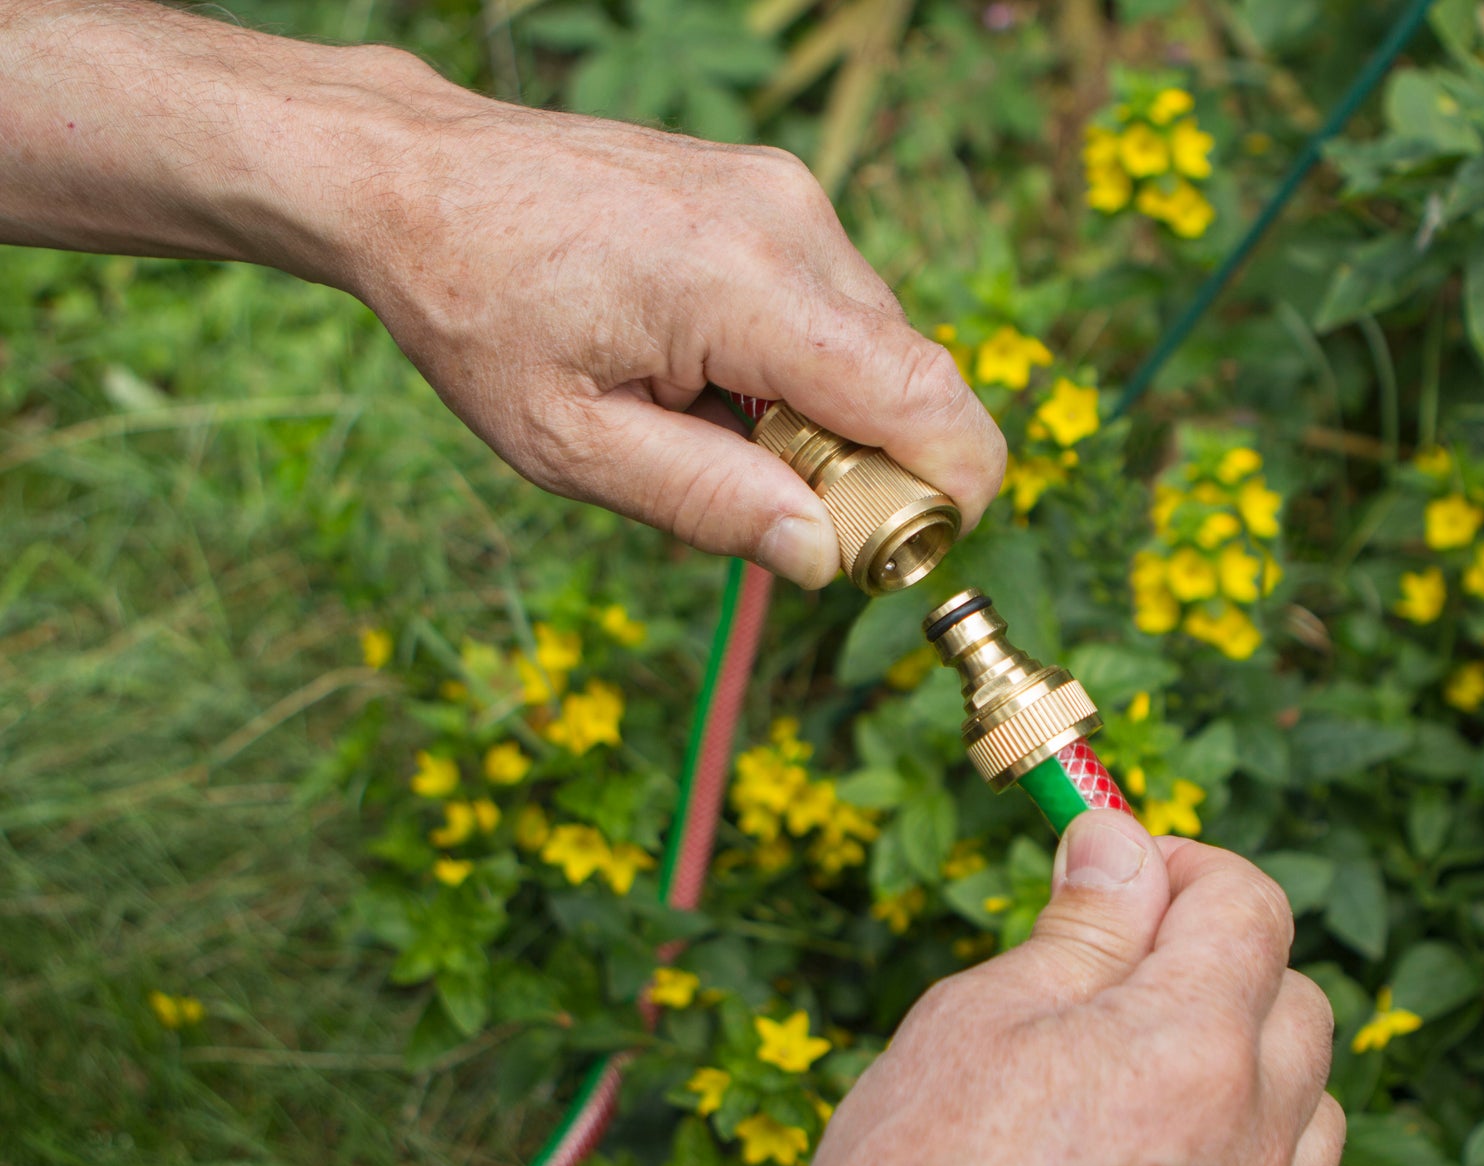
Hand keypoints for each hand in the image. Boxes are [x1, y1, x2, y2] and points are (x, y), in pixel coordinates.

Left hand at [0, 9, 1005, 587]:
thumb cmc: (476, 308)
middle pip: (912, 383)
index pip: (928, 404)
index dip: (947, 495)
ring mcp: (789, 195)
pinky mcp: (777, 191)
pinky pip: (835, 308)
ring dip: (824, 416)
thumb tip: (820, 554)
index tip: (888, 549)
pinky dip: (798, 364)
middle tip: (752, 497)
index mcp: (746, 285)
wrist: (417, 175)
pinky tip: (704, 368)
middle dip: (865, 467)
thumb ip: (704, 503)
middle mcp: (792, 223)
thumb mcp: (567, 442)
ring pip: (877, 349)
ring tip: (701, 417)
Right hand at [745, 812, 1342, 1165]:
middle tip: (1125, 972)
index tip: (1127, 878)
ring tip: (1151, 1077)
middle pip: (1296, 1001)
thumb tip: (1118, 842)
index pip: (1252, 906)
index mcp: (1191, 1045)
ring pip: (1312, 1110)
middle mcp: (1252, 1139)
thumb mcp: (978, 1019)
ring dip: (1254, 1071)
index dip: (1188, 870)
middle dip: (1224, 962)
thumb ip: (1081, 928)